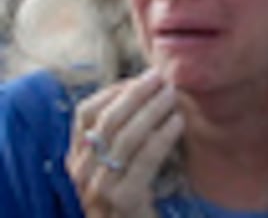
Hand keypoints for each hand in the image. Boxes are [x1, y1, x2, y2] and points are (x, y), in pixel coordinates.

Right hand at [66, 68, 183, 217]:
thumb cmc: (136, 192)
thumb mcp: (121, 159)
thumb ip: (125, 130)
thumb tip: (147, 86)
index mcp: (77, 156)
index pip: (86, 112)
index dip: (115, 91)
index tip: (144, 78)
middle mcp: (81, 172)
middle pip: (107, 121)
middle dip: (137, 94)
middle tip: (163, 79)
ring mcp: (98, 188)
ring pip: (125, 137)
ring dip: (152, 110)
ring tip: (174, 95)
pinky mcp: (122, 201)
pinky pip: (144, 160)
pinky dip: (163, 136)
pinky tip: (179, 122)